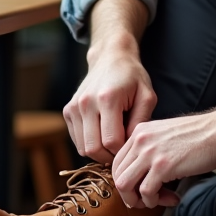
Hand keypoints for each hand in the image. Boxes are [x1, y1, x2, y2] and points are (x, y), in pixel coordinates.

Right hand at [63, 44, 157, 162]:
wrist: (111, 58)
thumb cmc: (133, 77)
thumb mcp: (147, 96)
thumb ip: (140, 122)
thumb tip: (129, 147)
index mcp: (107, 99)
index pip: (111, 141)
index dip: (123, 150)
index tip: (132, 146)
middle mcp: (86, 103)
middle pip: (94, 148)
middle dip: (110, 156)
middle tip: (123, 150)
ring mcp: (74, 107)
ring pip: (83, 148)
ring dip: (99, 153)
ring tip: (114, 143)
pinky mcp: (68, 111)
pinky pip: (77, 141)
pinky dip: (90, 144)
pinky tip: (103, 135)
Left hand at [111, 111, 215, 207]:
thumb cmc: (200, 135)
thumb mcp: (166, 135)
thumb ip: (150, 150)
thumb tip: (141, 178)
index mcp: (140, 131)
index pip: (117, 162)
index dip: (128, 182)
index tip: (142, 190)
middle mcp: (140, 139)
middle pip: (118, 175)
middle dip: (130, 194)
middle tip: (148, 200)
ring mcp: (150, 152)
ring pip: (124, 185)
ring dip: (139, 200)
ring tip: (157, 201)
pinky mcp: (163, 166)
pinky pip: (146, 192)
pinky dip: (155, 201)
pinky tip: (171, 198)